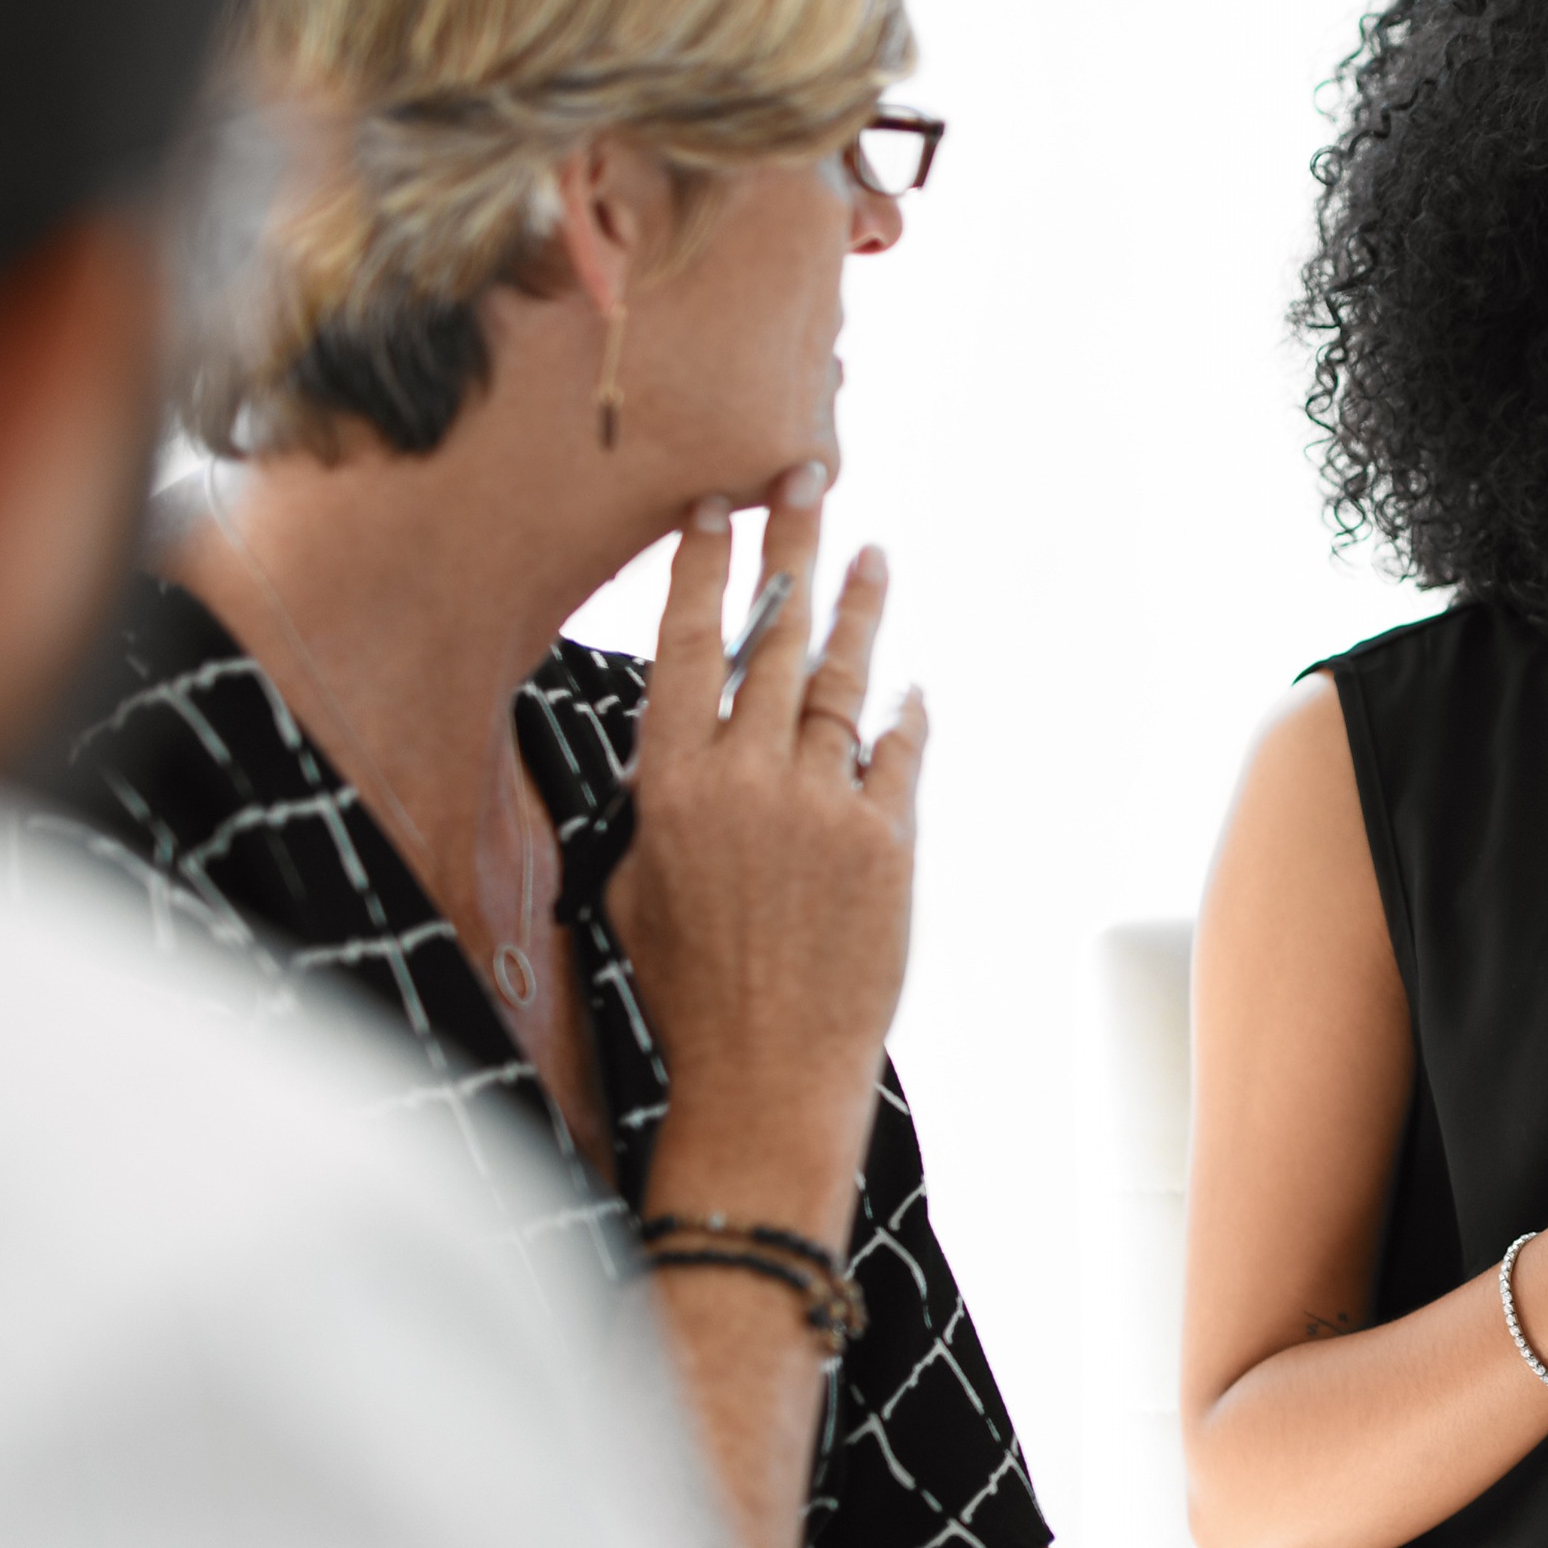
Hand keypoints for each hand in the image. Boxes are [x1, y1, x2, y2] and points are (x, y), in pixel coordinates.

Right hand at [612, 463, 927, 1221]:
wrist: (765, 1073)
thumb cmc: (692, 992)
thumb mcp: (637, 888)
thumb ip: (665, 808)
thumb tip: (686, 753)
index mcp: (672, 788)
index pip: (687, 649)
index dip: (704, 572)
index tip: (717, 508)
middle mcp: (746, 782)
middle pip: (772, 638)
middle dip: (791, 548)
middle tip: (807, 474)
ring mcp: (822, 806)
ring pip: (841, 682)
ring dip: (858, 615)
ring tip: (871, 556)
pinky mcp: (886, 839)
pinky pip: (898, 754)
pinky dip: (904, 719)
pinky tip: (910, 691)